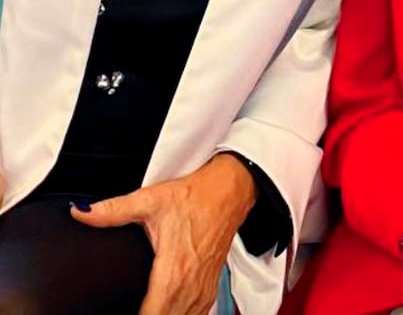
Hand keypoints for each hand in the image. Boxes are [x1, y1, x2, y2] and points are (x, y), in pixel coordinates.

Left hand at [71, 154, 256, 314]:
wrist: (229, 190)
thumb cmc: (195, 196)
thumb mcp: (150, 200)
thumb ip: (113, 210)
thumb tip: (81, 211)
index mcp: (173, 270)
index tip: (117, 313)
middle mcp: (190, 286)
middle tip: (127, 309)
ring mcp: (202, 290)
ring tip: (145, 311)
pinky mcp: (210, 288)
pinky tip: (169, 312)